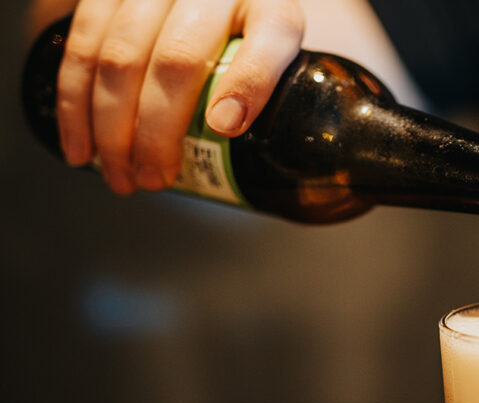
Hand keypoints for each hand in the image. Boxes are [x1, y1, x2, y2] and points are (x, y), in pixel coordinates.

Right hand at [56, 0, 303, 192]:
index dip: (248, 82)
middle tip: (155, 180)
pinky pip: (82, 44)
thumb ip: (273, 95)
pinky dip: (76, 105)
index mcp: (268, 5)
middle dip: (159, 131)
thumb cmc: (241, 36)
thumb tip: (256, 159)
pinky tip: (81, 149)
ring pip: (121, 56)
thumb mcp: (273, 59)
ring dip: (112, 129)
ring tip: (121, 177)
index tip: (225, 126)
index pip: (272, 33)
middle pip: (180, 57)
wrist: (202, 0)